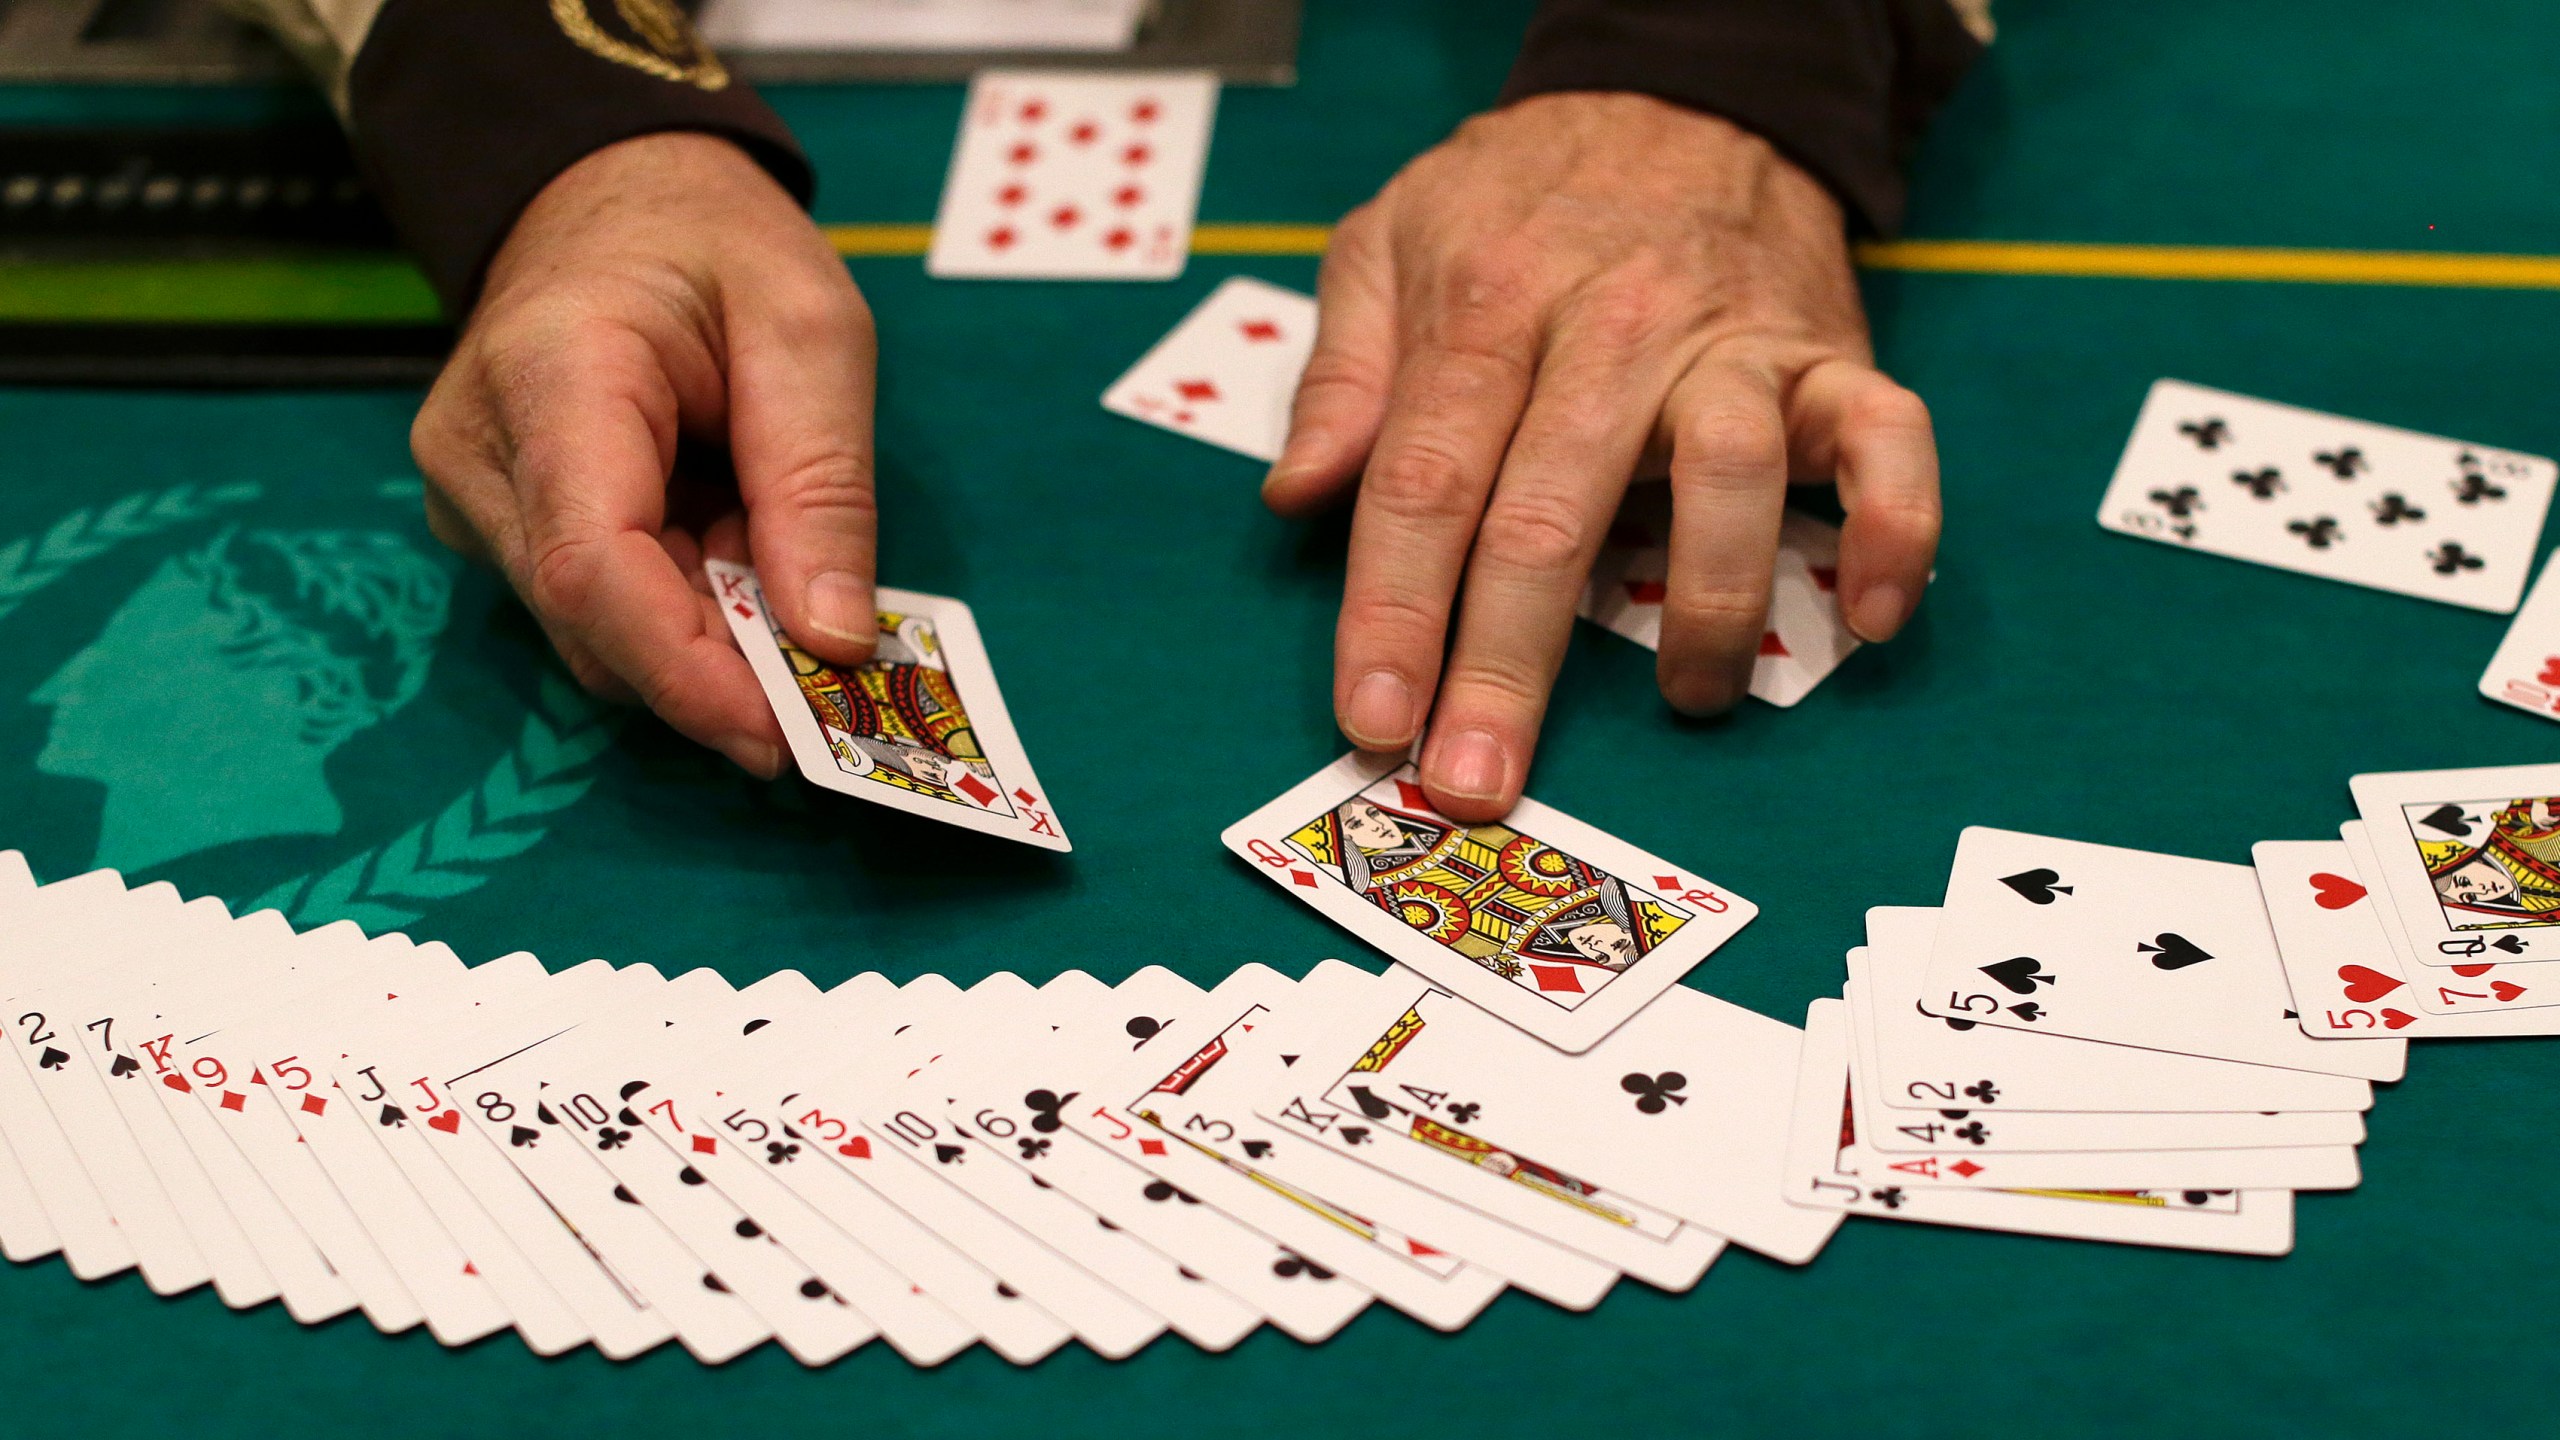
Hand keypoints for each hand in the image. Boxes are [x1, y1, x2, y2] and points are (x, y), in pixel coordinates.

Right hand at [411, 131, 878, 776]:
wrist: (613, 197)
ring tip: (787, 574)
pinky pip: (596, 611)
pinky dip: (685, 612)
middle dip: (724, 671)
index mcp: (550, 376)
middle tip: (836, 687)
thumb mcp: (811, 330)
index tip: (788, 730)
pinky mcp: (496, 525)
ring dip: (710, 638)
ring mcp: (474, 496)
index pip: (591, 566)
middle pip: (595, 622)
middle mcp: (479, 452)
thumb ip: (821, 484)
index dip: (689, 671)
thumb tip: (833, 638)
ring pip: (598, 635)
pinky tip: (736, 558)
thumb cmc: (715, 246)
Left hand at [1264, 93, 1941, 820]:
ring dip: (1706, 609)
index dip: (1392, 611)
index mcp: (1486, 308)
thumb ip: (1343, 373)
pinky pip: (1889, 442)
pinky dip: (1894, 529)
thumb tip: (1295, 497)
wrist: (1688, 89)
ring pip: (1727, 480)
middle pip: (1549, 514)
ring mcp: (1731, 344)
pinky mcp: (1831, 354)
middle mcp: (1611, 330)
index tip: (1372, 721)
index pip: (1425, 481)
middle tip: (1480, 778)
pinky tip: (1867, 617)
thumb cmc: (1520, 194)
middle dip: (1508, 662)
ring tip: (1683, 701)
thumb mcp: (1390, 238)